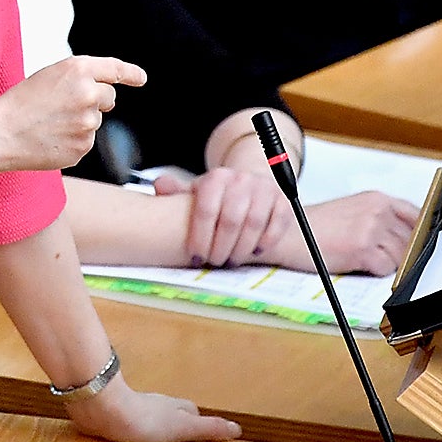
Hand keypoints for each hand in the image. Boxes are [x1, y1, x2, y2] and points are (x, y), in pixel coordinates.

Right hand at [0, 56, 142, 172]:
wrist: (2, 133)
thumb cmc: (21, 103)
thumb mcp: (50, 75)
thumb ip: (79, 77)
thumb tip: (102, 92)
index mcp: (78, 70)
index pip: (115, 69)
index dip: (131, 74)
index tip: (140, 78)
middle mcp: (88, 94)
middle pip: (108, 98)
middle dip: (94, 101)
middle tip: (64, 105)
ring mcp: (88, 123)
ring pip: (95, 121)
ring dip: (80, 122)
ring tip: (52, 122)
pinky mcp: (83, 147)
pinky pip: (86, 141)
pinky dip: (73, 140)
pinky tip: (52, 137)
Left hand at [66, 377, 239, 441]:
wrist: (105, 411)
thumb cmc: (144, 420)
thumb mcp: (183, 428)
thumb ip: (208, 429)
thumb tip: (236, 428)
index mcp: (175, 407)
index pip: (193, 413)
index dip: (201, 423)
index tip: (207, 434)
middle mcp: (158, 405)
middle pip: (174, 412)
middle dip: (181, 424)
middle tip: (187, 440)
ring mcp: (137, 409)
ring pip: (154, 417)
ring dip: (159, 427)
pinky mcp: (119, 416)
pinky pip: (133, 423)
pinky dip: (138, 430)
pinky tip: (135, 440)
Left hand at [153, 167, 289, 266]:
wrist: (248, 185)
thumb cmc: (219, 197)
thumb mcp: (197, 194)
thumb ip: (177, 192)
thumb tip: (159, 186)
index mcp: (216, 177)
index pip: (206, 210)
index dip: (200, 239)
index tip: (196, 258)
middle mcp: (241, 179)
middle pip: (231, 221)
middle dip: (220, 248)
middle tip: (214, 263)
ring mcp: (264, 188)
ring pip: (254, 224)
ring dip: (242, 248)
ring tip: (231, 261)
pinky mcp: (283, 199)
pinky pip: (278, 223)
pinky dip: (267, 241)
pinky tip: (255, 251)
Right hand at [293, 191, 422, 276]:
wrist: (291, 233)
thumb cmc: (317, 225)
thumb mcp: (354, 210)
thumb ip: (382, 217)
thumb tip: (409, 235)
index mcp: (377, 199)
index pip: (417, 214)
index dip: (423, 231)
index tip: (425, 242)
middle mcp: (377, 210)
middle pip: (412, 238)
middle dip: (404, 252)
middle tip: (386, 257)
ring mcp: (371, 229)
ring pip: (401, 256)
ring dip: (388, 263)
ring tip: (366, 258)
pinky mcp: (362, 249)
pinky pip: (385, 268)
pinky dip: (375, 271)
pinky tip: (359, 264)